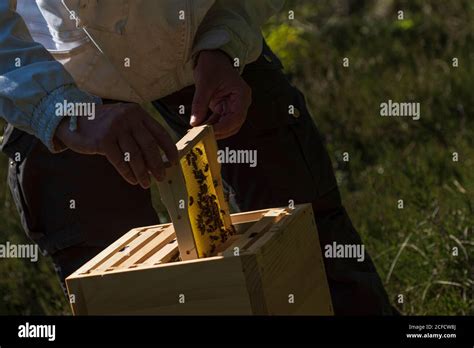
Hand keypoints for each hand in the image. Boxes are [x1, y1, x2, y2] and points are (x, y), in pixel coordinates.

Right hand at [54, 103, 177, 188]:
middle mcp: (128, 118)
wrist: (71, 117)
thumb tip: (158, 160)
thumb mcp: (124, 122)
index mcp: (138, 113)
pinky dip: (128, 173)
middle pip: (149, 146)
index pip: (160, 132)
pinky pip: (120, 161)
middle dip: (157, 164)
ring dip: (143, 173)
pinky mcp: (102, 140)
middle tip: (161, 177)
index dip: (169, 149)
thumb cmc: (103, 125)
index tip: (174, 162)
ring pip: (135, 156)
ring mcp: (115, 128)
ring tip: (146, 183)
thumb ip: (140, 135)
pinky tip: (132, 180)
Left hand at [191, 50, 251, 138]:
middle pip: (233, 125)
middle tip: (202, 135)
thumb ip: (200, 103)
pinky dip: (210, 125)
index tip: (208, 132)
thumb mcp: (205, 82)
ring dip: (213, 130)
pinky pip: (219, 121)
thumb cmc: (212, 65)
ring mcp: (233, 106)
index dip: (223, 128)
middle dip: (218, 132)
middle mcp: (241, 103)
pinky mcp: (225, 108)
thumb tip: (194, 123)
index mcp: (242, 95)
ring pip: (226, 126)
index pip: (236, 118)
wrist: (213, 57)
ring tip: (198, 132)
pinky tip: (199, 127)